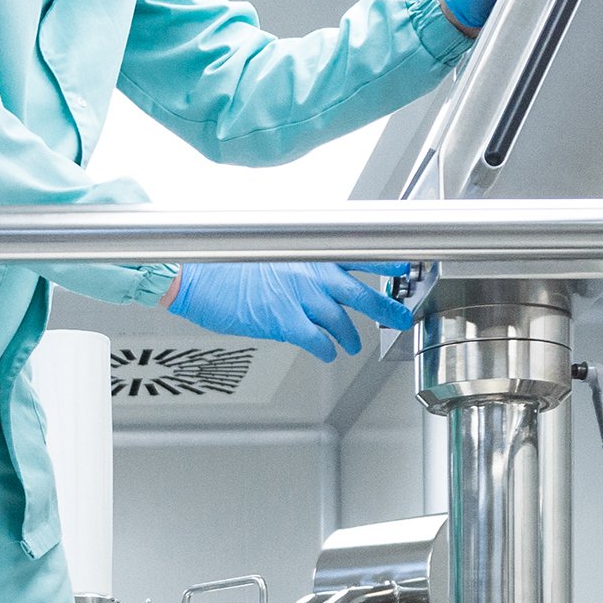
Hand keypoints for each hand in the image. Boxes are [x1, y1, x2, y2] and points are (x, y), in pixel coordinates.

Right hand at [164, 262, 413, 361]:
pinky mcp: (285, 321)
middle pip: (362, 293)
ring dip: (349, 335)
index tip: (405, 267)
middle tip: (398, 316)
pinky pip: (318, 341)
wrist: (196, 275)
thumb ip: (295, 259)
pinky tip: (326, 352)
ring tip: (352, 343)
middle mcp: (309, 273)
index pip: (359, 255)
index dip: (386, 262)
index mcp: (306, 252)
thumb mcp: (265, 250)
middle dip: (385, 307)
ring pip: (342, 321)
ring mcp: (299, 298)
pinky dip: (326, 348)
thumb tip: (310, 269)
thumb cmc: (222, 262)